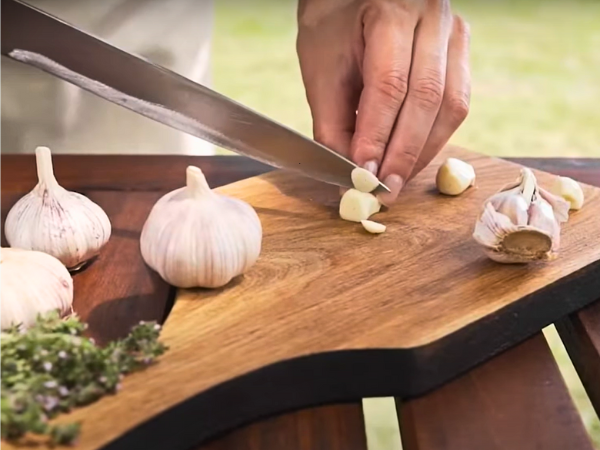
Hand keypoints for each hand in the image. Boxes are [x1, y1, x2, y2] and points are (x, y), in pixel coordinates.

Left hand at [297, 0, 470, 204]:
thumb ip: (333, 123)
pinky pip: (457, 104)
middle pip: (428, 97)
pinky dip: (433, 137)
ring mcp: (453, 34)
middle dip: (403, 153)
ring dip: (422, 151)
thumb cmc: (333, 25)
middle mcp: (432, 18)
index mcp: (392, 11)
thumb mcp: (321, 69)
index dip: (377, 135)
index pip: (389, 84)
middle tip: (384, 190)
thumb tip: (351, 175)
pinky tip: (411, 158)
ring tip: (396, 181)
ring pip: (451, 105)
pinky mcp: (460, 53)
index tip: (364, 173)